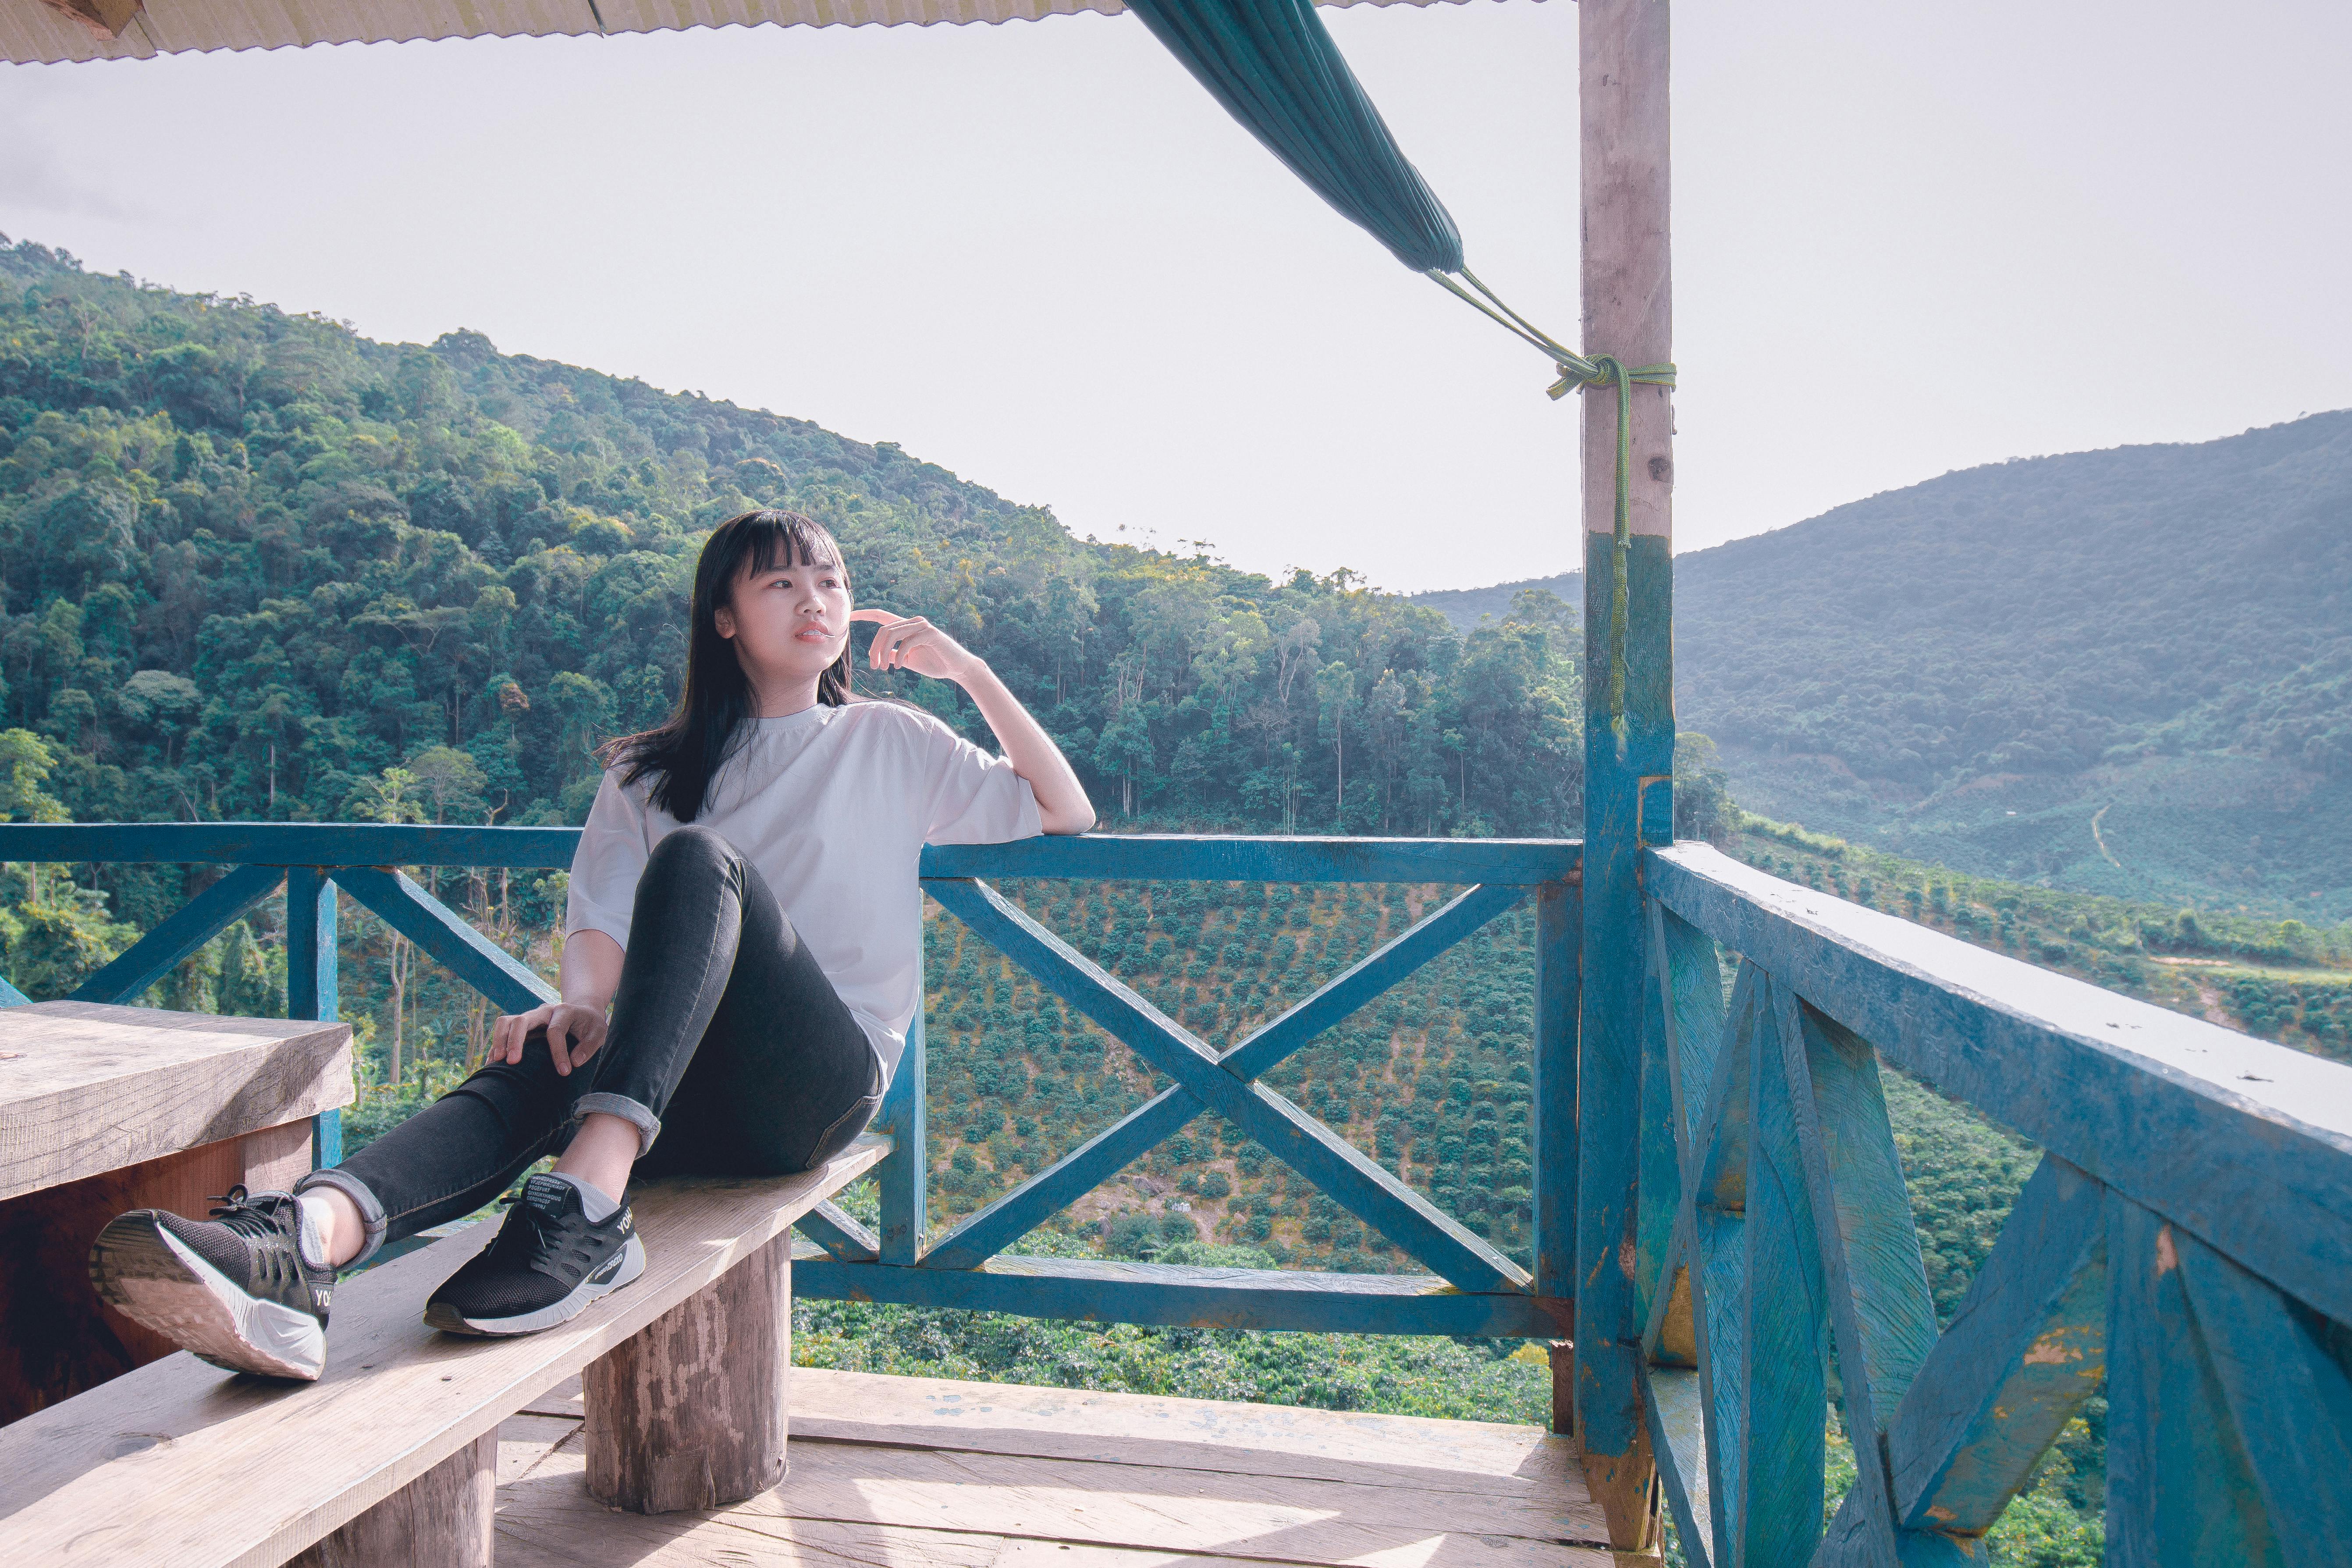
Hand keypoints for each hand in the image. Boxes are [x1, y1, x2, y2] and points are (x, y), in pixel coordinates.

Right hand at [490, 1002, 608, 1076]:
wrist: (583, 1012)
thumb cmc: (591, 1025)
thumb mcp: (599, 1033)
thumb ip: (589, 1046)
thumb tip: (574, 1062)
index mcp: (564, 1011)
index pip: (555, 1030)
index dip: (558, 1052)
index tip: (564, 1072)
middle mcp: (543, 1011)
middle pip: (522, 1020)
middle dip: (515, 1041)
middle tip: (513, 1062)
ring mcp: (530, 1017)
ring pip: (506, 1022)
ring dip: (499, 1041)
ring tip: (496, 1062)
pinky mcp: (522, 1025)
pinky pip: (503, 1030)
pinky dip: (496, 1046)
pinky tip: (492, 1063)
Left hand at [849, 609, 979, 683]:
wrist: (957, 668)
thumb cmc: (934, 663)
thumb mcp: (908, 660)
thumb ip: (894, 654)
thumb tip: (881, 654)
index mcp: (907, 626)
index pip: (882, 616)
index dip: (864, 614)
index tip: (849, 616)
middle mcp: (914, 622)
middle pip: (883, 629)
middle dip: (874, 648)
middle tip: (873, 666)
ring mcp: (923, 626)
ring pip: (892, 633)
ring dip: (883, 652)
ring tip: (882, 669)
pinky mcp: (930, 634)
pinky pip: (907, 642)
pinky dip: (900, 656)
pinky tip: (899, 667)